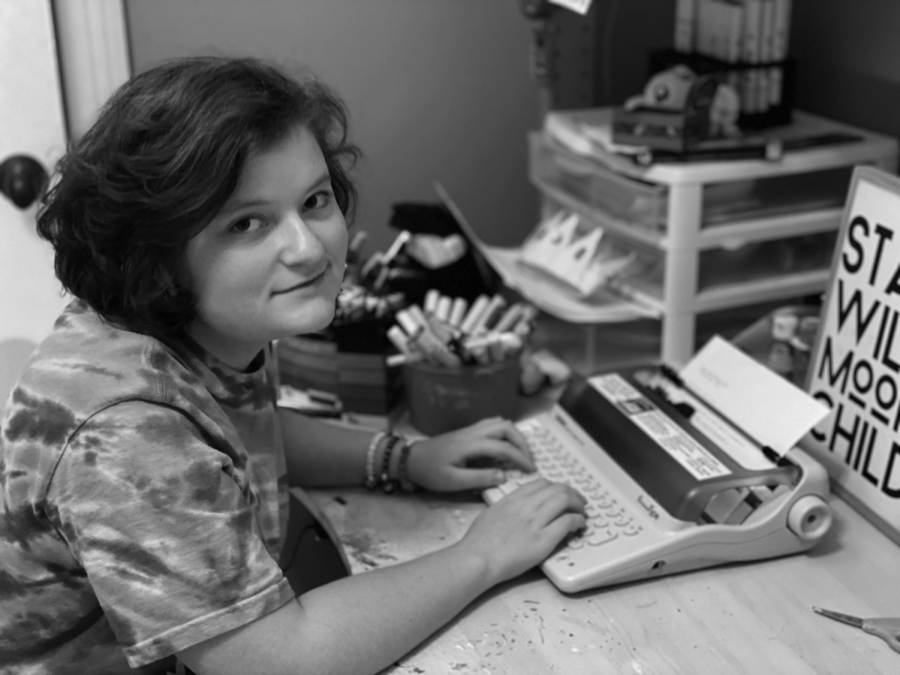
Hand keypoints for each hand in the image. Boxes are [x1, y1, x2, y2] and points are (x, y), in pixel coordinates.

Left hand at [406, 417, 535, 491]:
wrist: (411, 459)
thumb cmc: (429, 472)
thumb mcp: (453, 481)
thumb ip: (480, 478)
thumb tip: (504, 475)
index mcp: (470, 444)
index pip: (504, 446)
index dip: (521, 458)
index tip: (531, 470)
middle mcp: (473, 432)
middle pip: (506, 427)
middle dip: (522, 443)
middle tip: (529, 461)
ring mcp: (470, 430)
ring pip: (500, 423)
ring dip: (514, 436)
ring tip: (520, 454)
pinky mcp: (468, 432)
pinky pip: (492, 425)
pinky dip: (505, 434)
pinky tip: (505, 447)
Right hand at [456, 478, 586, 584]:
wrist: (477, 558)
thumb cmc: (477, 543)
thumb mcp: (489, 515)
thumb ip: (503, 508)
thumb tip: (508, 510)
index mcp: (513, 499)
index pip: (541, 484)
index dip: (555, 487)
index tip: (560, 493)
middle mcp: (526, 506)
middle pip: (557, 488)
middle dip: (572, 493)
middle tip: (579, 501)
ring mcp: (536, 521)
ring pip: (566, 500)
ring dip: (578, 505)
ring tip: (582, 513)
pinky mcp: (544, 539)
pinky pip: (568, 521)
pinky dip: (578, 521)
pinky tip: (579, 526)